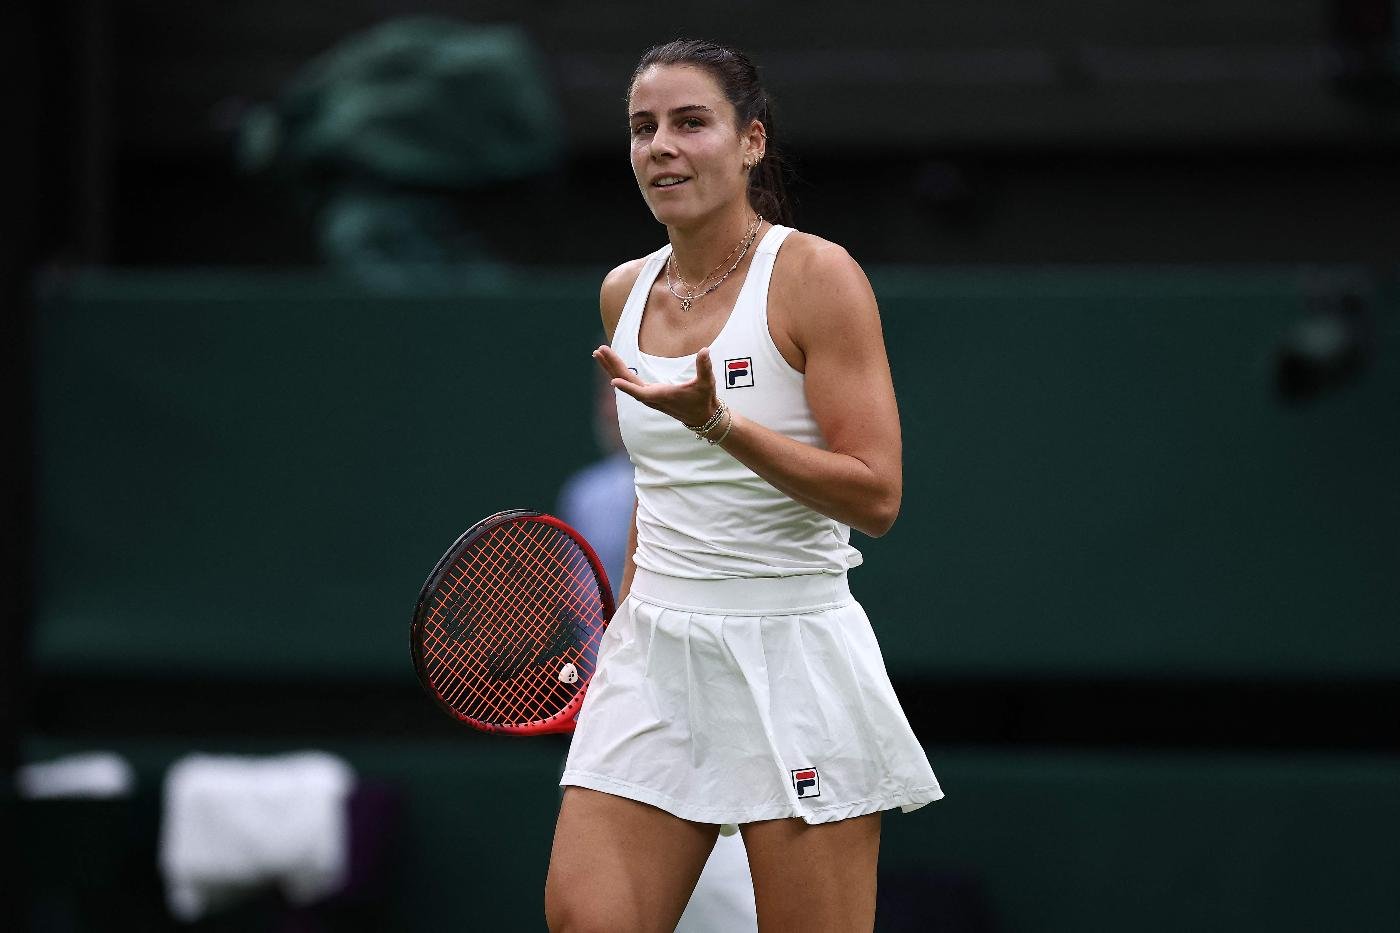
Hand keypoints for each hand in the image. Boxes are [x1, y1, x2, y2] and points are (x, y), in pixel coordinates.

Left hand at [592, 345, 718, 427]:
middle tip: (599, 351)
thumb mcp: (707, 382)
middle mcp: (650, 397)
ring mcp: (648, 395)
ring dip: (611, 367)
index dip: (628, 387)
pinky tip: (611, 364)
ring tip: (598, 353)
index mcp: (661, 396)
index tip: (613, 381)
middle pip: (626, 381)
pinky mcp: (648, 393)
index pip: (641, 392)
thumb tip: (705, 350)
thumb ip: (704, 367)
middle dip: (612, 366)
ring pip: (625, 380)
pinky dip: (619, 371)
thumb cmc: (703, 400)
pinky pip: (629, 381)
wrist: (702, 417)